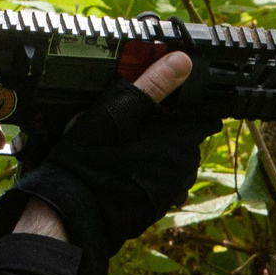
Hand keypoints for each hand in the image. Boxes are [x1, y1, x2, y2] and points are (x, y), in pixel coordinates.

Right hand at [12, 51, 191, 241]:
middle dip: (170, 128)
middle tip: (134, 120)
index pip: (206, 117)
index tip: (167, 101)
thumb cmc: (90, 161)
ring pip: (173, 160)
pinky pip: (159, 180)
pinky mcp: (155, 206)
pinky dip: (146, 172)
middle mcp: (183, 168)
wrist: (69, 213)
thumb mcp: (116, 112)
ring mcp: (170, 191)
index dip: (189, 105)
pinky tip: (120, 167)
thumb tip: (182, 61)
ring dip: (158, 150)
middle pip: (188, 137)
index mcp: (179, 141)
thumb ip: (152, 85)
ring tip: (124, 144)